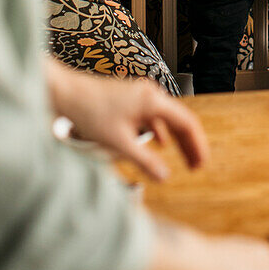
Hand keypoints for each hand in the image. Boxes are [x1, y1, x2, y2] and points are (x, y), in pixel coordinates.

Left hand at [46, 60, 207, 180]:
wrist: (67, 93)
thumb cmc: (90, 112)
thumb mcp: (118, 143)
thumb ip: (144, 160)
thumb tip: (163, 176)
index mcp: (153, 101)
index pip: (186, 123)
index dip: (196, 145)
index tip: (201, 163)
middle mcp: (150, 94)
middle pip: (179, 119)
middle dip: (189, 143)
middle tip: (196, 164)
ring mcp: (140, 94)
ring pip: (167, 117)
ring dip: (176, 138)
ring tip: (183, 157)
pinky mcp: (131, 98)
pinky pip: (154, 115)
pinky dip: (161, 131)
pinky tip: (159, 143)